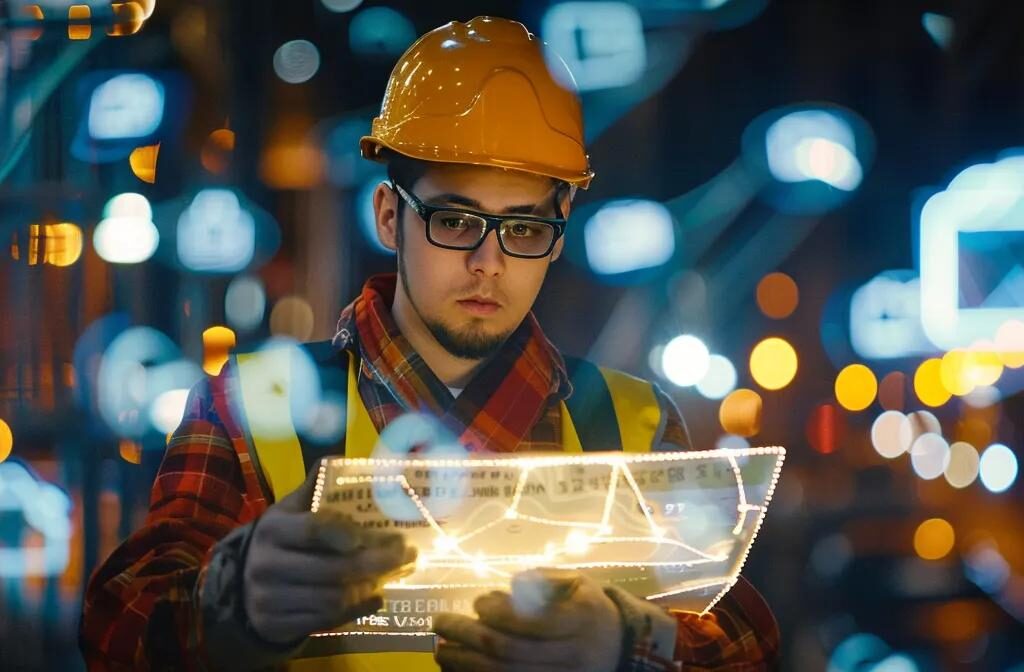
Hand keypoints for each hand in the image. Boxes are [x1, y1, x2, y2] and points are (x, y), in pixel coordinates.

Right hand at [243, 468, 416, 644]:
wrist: (243, 586)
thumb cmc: (282, 541)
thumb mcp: (291, 511)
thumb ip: (315, 488)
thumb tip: (341, 459)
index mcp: (274, 529)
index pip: (316, 529)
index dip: (349, 532)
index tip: (384, 534)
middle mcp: (267, 564)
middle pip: (332, 569)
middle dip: (377, 563)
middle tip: (407, 555)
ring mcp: (269, 599)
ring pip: (332, 599)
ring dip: (370, 587)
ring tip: (395, 574)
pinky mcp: (276, 625)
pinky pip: (325, 621)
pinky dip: (357, 610)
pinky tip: (377, 597)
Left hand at [433, 569, 622, 671]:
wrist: (620, 647)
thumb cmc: (589, 608)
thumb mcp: (577, 583)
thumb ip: (543, 579)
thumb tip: (507, 586)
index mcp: (580, 620)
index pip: (529, 622)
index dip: (496, 613)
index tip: (478, 602)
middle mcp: (571, 655)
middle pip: (509, 653)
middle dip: (467, 637)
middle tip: (440, 623)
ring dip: (465, 665)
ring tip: (441, 649)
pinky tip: (458, 670)